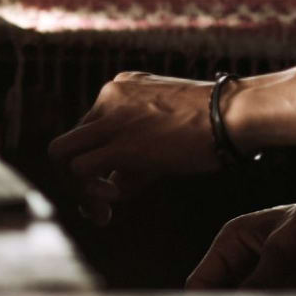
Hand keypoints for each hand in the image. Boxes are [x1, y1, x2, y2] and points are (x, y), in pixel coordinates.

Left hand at [46, 71, 222, 201]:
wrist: (233, 113)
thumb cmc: (214, 126)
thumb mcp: (167, 129)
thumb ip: (138, 153)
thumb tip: (116, 185)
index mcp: (121, 87)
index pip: (93, 128)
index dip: (103, 161)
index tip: (124, 181)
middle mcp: (108, 96)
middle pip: (72, 140)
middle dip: (81, 174)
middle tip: (105, 202)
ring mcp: (110, 118)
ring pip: (62, 153)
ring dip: (79, 187)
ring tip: (104, 208)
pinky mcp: (118, 143)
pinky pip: (79, 170)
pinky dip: (89, 192)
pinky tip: (113, 201)